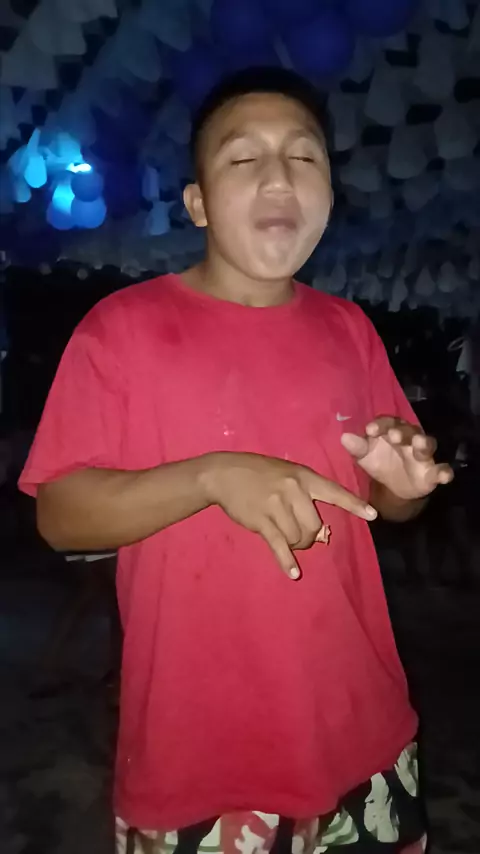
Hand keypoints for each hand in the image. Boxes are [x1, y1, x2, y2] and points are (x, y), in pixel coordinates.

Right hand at [202, 452, 376, 578]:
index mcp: (304, 476)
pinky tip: (293, 572)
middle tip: (300, 534)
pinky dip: (286, 561)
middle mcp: (294, 490)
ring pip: (299, 537)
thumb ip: (304, 494)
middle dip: (310, 536)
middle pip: (315, 525)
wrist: (224, 474)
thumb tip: (318, 530)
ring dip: (295, 544)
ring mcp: (277, 506)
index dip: (354, 504)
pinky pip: (280, 545)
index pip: (335, 491)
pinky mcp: (262, 521)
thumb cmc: (258, 472)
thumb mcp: (286, 473)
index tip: (373, 515)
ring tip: (285, 537)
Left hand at [341, 416, 453, 500]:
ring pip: (427, 444)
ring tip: (419, 443)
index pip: (387, 423)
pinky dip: (445, 472)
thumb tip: (344, 437)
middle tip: (393, 435)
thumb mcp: (365, 456)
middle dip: (402, 432)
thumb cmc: (380, 463)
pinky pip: (442, 470)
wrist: (394, 488)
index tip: (369, 430)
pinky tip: (444, 476)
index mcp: (392, 431)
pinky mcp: (433, 472)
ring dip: (423, 443)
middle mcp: (410, 438)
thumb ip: (357, 447)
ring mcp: (423, 455)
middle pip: (409, 430)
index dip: (379, 425)